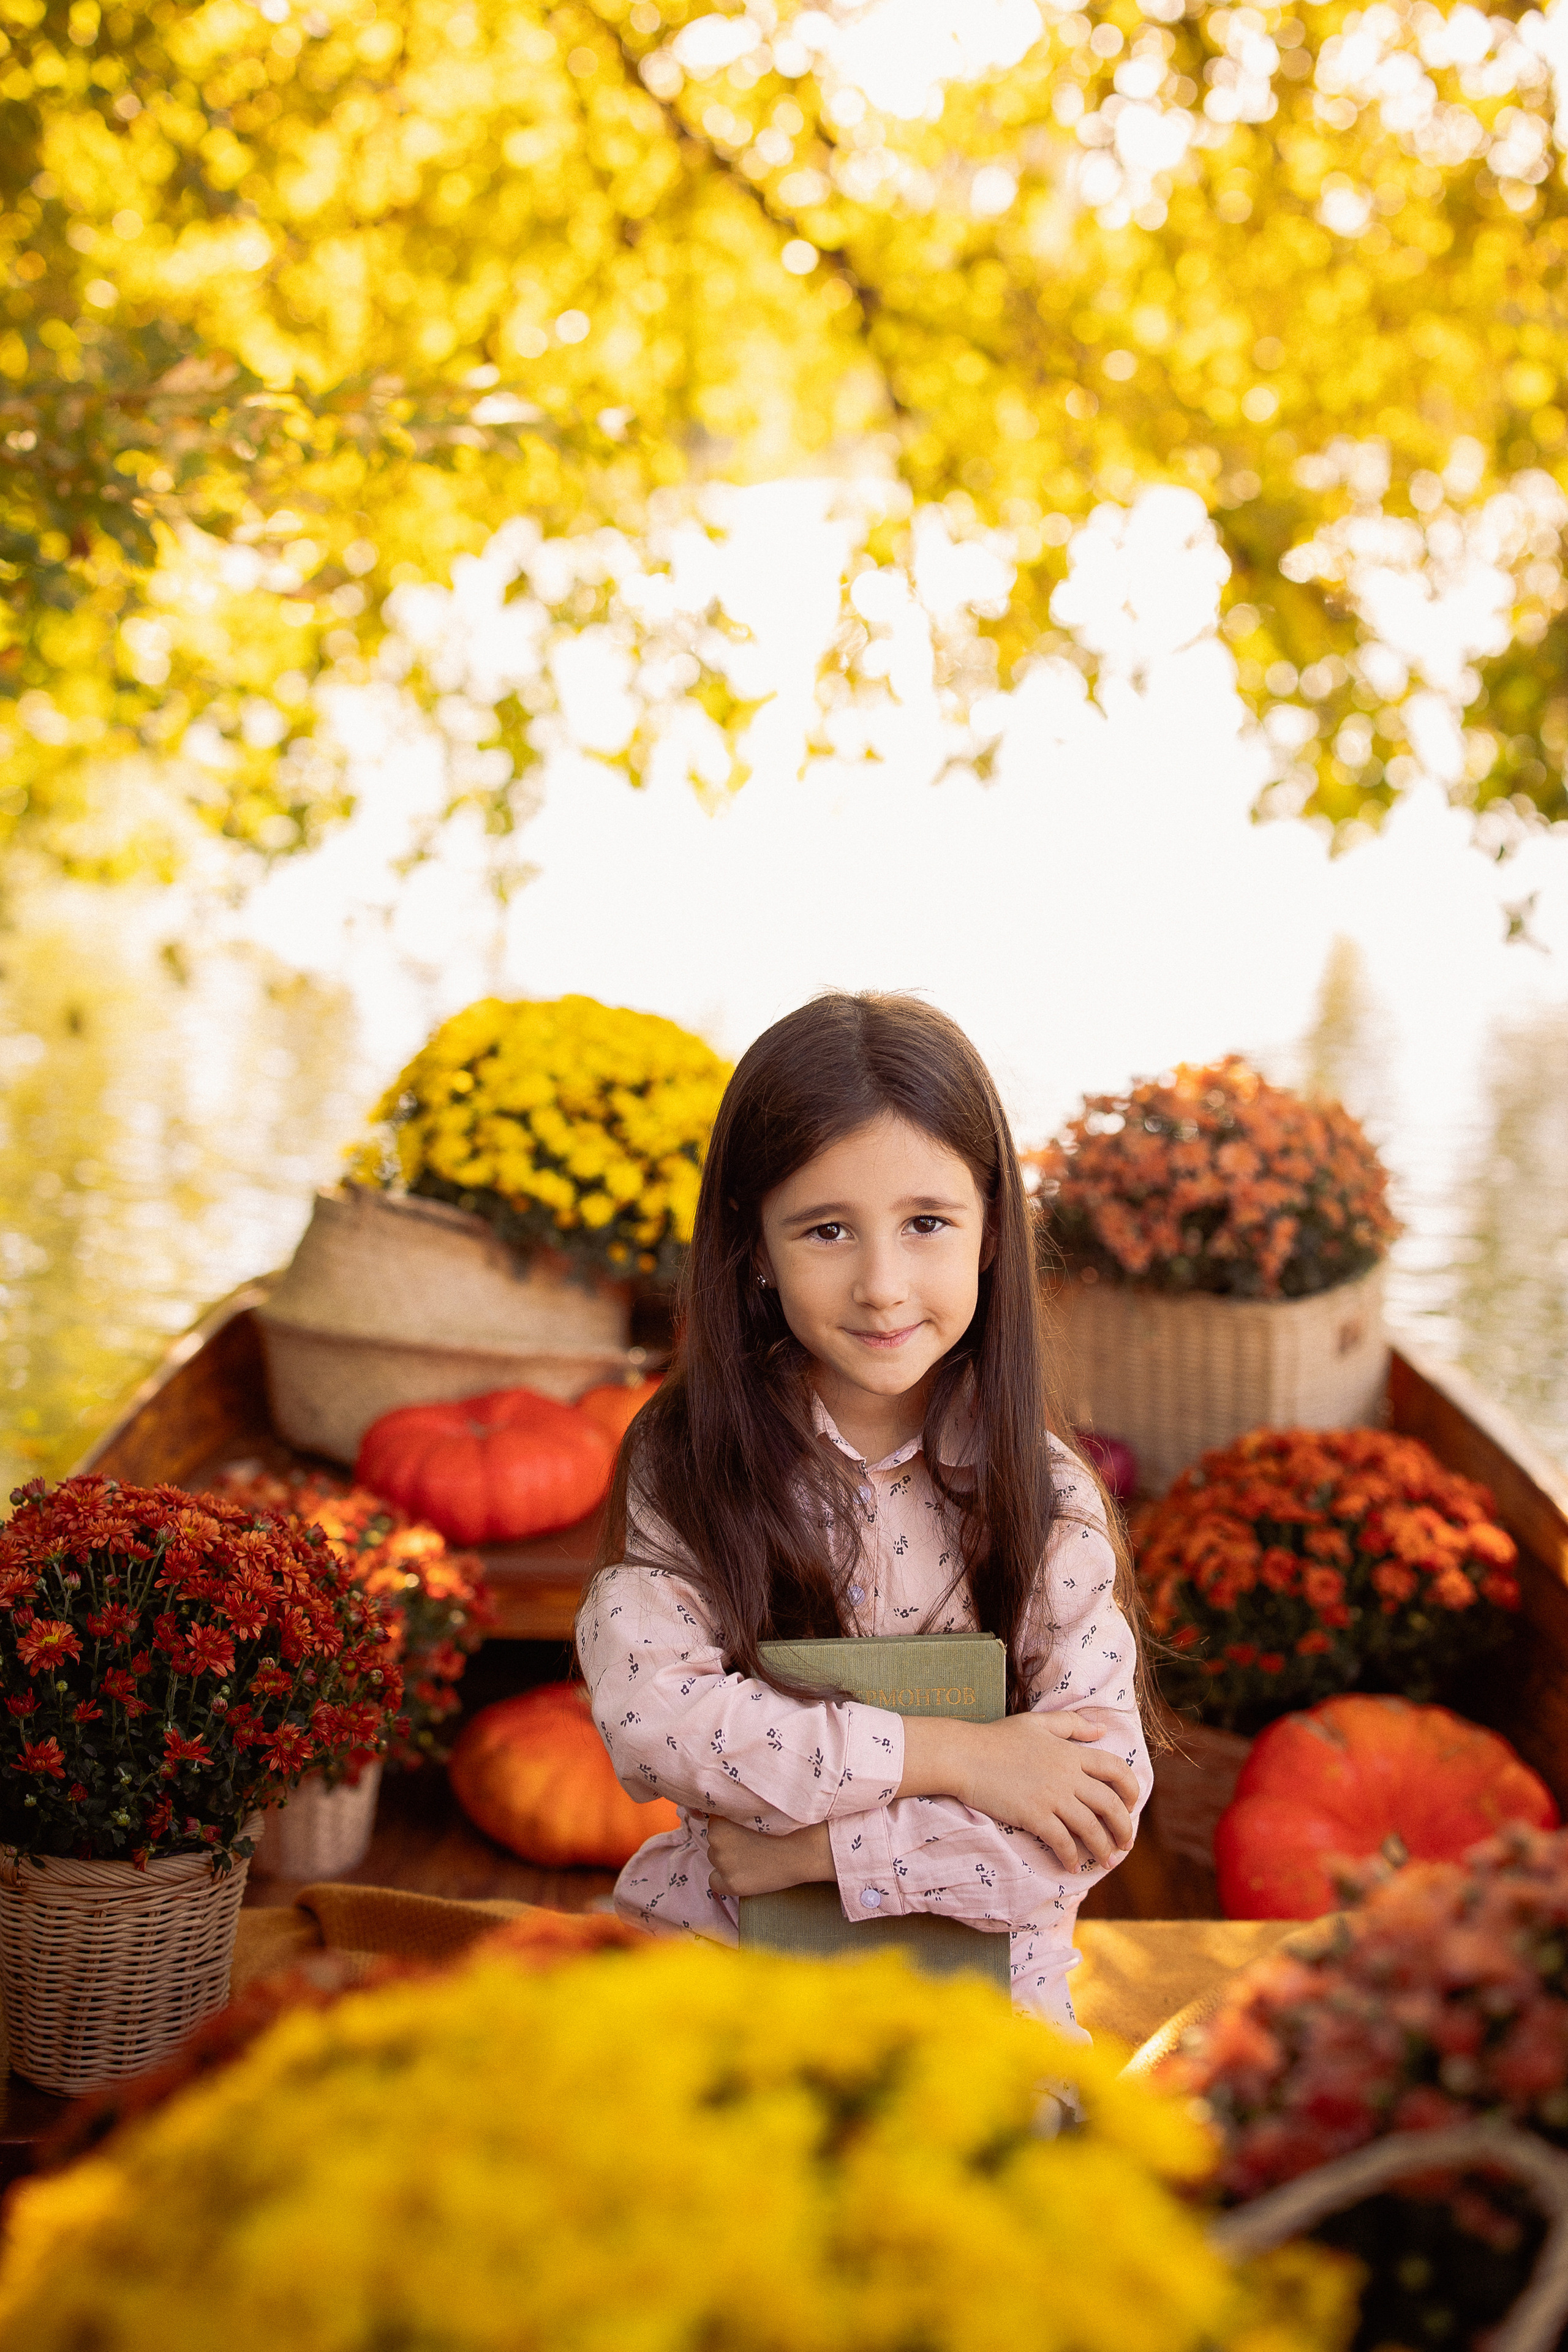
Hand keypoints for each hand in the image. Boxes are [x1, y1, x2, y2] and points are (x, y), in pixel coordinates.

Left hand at [706, 1817, 834, 1898]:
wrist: (802, 1850)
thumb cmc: (783, 1825)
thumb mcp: (755, 1809)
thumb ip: (734, 1809)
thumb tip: (712, 1811)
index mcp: (720, 1819)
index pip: (713, 1819)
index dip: (727, 1822)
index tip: (741, 1826)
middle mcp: (716, 1840)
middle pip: (714, 1839)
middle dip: (727, 1840)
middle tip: (750, 1841)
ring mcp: (723, 1863)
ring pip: (715, 1858)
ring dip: (727, 1858)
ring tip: (753, 1856)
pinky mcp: (731, 1884)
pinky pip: (714, 1882)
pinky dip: (724, 1879)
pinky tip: (743, 1874)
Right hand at [900, 1710, 1138, 1872]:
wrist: (964, 1756)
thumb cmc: (997, 1738)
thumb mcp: (1038, 1723)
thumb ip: (1072, 1725)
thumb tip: (1102, 1729)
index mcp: (1071, 1752)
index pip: (1116, 1769)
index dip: (1130, 1789)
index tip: (1131, 1805)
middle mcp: (1067, 1775)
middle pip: (1110, 1804)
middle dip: (1123, 1827)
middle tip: (1125, 1843)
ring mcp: (1051, 1796)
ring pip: (1090, 1828)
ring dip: (1103, 1848)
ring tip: (1106, 1861)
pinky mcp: (1034, 1816)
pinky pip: (1062, 1842)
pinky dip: (1071, 1857)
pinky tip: (1072, 1866)